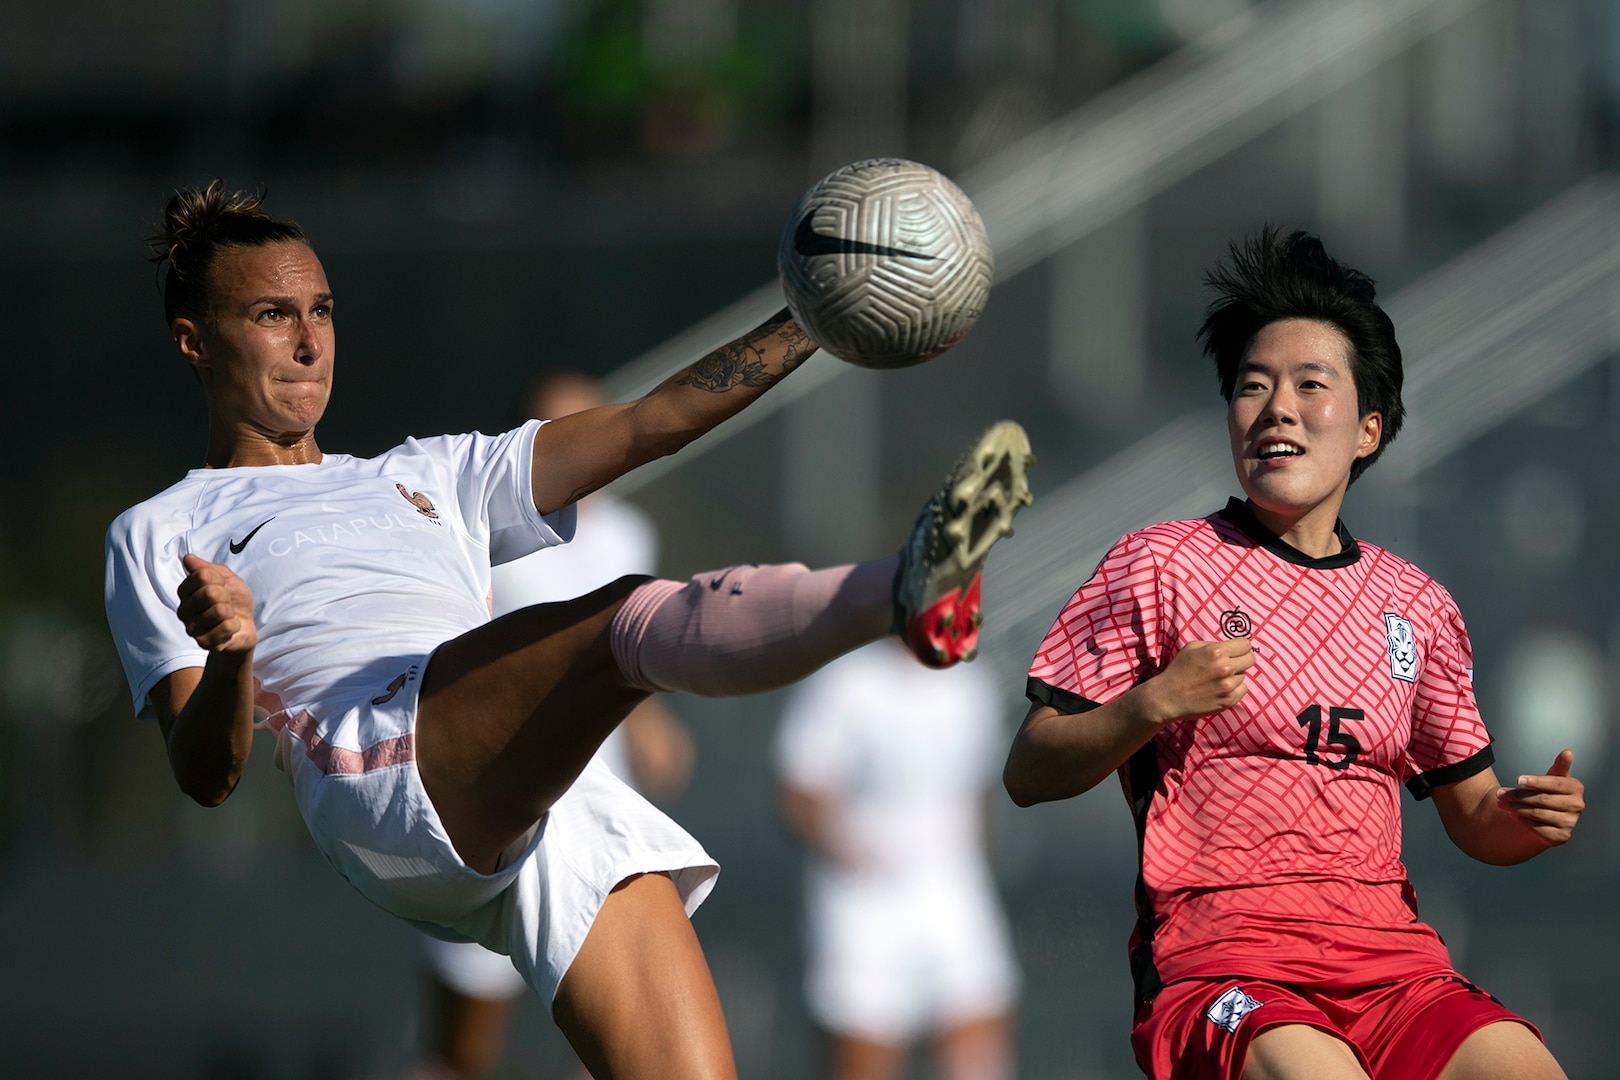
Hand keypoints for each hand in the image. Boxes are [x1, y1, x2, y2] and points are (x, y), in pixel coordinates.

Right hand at [176, 553, 257, 654]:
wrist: (244, 625)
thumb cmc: (233, 599)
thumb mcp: (227, 578)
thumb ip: (208, 568)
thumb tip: (188, 558)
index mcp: (185, 591)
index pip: (203, 575)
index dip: (220, 579)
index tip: (222, 586)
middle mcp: (183, 610)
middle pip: (210, 593)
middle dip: (227, 596)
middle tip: (227, 603)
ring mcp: (191, 628)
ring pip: (219, 611)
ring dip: (231, 612)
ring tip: (228, 616)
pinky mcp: (203, 642)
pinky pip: (226, 627)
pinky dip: (234, 625)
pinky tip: (229, 628)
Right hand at [1139, 638, 1253, 724]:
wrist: (1168, 697)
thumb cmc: (1178, 670)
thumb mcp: (1192, 647)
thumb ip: (1214, 644)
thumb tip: (1231, 646)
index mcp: (1216, 652)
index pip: (1246, 645)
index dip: (1240, 647)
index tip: (1235, 650)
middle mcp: (1225, 668)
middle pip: (1250, 659)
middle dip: (1242, 659)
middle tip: (1230, 663)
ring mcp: (1228, 686)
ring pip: (1244, 675)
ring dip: (1234, 675)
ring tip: (1218, 678)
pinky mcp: (1228, 701)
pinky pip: (1242, 690)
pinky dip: (1234, 688)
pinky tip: (1220, 688)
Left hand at [1496, 749, 1584, 847]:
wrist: (1546, 817)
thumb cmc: (1548, 792)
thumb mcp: (1552, 778)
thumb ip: (1559, 766)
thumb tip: (1568, 752)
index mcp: (1576, 788)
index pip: (1555, 783)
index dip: (1536, 781)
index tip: (1517, 779)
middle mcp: (1577, 806)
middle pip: (1542, 799)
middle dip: (1518, 795)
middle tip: (1499, 794)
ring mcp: (1570, 822)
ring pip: (1538, 813)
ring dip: (1515, 808)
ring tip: (1501, 803)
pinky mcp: (1561, 836)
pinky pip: (1538, 828)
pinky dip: (1523, 821)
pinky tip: (1513, 815)